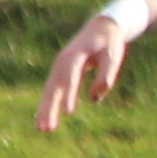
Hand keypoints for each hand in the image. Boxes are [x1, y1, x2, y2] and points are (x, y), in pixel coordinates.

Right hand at [35, 15, 131, 131]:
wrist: (101, 28)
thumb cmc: (109, 43)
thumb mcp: (113, 57)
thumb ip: (106, 76)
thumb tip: (94, 98)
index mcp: (75, 55)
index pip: (71, 76)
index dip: (69, 93)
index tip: (69, 111)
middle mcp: (62, 62)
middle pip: (55, 87)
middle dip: (50, 107)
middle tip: (47, 127)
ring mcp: (59, 67)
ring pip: (51, 91)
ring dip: (46, 110)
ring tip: (43, 129)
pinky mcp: (61, 72)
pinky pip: (54, 90)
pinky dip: (50, 104)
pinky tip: (47, 120)